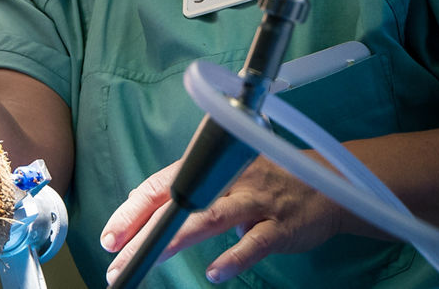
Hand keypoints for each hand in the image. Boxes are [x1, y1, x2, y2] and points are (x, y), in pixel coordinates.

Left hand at [101, 155, 342, 284]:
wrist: (328, 184)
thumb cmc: (268, 182)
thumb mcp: (226, 178)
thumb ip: (189, 189)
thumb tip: (141, 202)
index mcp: (212, 167)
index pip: (162, 184)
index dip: (133, 210)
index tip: (109, 236)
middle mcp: (230, 178)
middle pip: (179, 202)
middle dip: (144, 230)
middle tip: (117, 258)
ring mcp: (256, 200)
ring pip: (210, 217)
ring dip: (176, 241)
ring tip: (150, 259)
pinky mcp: (282, 224)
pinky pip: (256, 241)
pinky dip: (234, 256)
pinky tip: (214, 272)